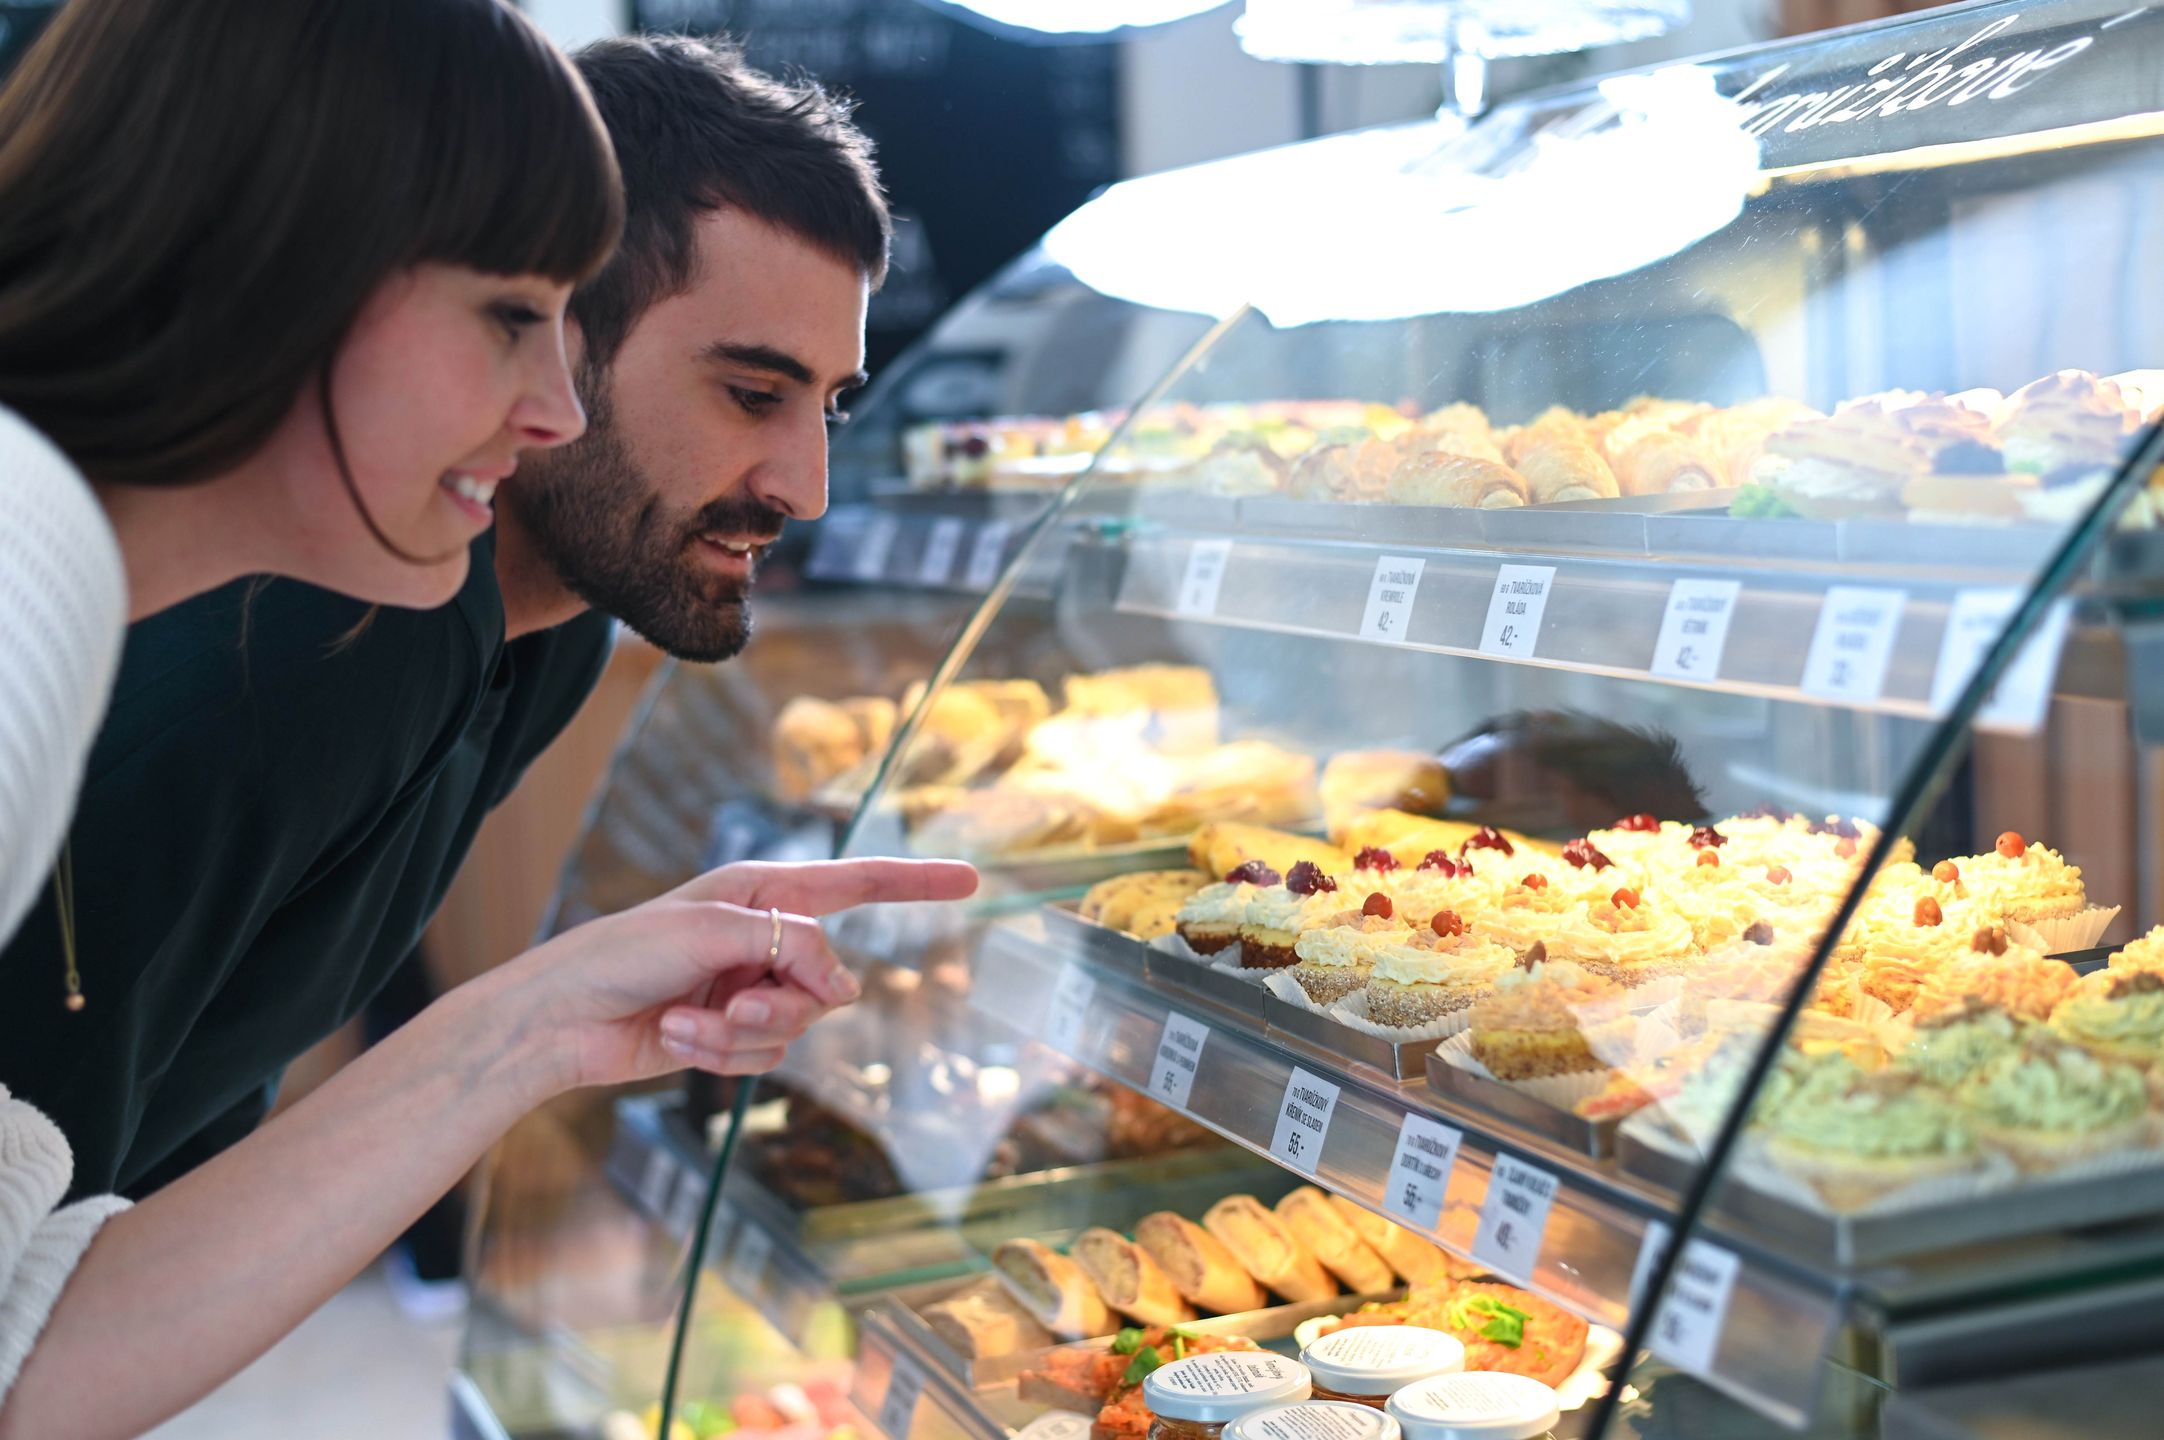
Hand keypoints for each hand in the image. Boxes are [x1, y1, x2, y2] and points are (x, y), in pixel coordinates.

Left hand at [479, 857, 977, 1097]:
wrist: (560, 1019)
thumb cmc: (622, 953)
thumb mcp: (710, 931)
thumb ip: (789, 946)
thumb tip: (844, 989)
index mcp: (764, 892)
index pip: (859, 883)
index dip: (917, 882)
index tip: (971, 879)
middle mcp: (765, 938)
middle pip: (829, 980)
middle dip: (783, 1002)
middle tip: (730, 1004)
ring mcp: (751, 989)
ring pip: (798, 1026)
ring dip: (740, 1034)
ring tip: (684, 1022)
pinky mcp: (731, 1035)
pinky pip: (763, 1057)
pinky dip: (720, 1055)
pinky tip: (672, 1037)